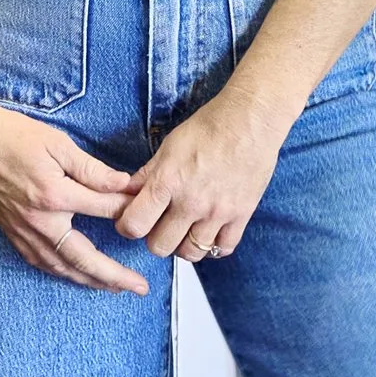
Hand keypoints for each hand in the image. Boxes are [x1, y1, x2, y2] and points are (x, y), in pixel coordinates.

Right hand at [0, 96, 146, 292]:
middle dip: (115, 275)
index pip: (103, 210)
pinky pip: (41, 262)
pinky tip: (74, 274)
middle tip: (139, 287)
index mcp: (54, 195)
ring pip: (62, 267)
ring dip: (90, 280)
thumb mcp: (57, 143)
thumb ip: (91, 168)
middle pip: (85, 258)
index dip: (127, 210)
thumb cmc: (12, 135)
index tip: (144, 212)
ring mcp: (24, 230)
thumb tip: (122, 184)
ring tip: (114, 287)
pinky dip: (62, 273)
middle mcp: (40, 221)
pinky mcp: (12, 232)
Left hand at [113, 87, 286, 262]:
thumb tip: (127, 191)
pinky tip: (208, 231)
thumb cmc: (207, 127)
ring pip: (190, 254)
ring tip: (183, 229)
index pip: (135, 224)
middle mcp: (191, 203)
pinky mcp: (240, 217)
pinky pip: (223, 249)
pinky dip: (213, 246)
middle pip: (160, 246)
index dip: (127, 226)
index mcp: (167, 181)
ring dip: (182, 245)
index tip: (130, 221)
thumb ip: (147, 174)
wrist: (249, 122)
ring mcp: (217, 213)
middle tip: (157, 225)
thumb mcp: (169, 146)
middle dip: (153, 238)